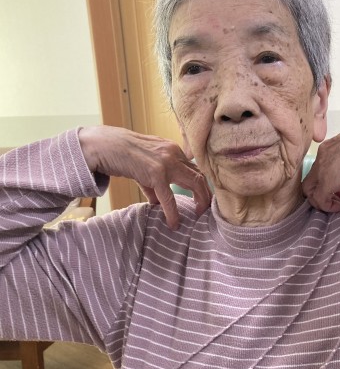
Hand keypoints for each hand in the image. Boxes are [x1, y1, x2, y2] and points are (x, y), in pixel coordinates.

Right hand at [79, 126, 210, 229]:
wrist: (103, 145)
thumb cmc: (121, 154)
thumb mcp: (143, 166)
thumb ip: (153, 183)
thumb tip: (158, 203)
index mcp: (173, 149)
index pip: (194, 168)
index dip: (201, 184)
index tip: (202, 197)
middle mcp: (174, 153)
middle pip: (200, 175)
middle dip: (206, 194)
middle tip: (206, 209)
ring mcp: (166, 163)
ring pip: (194, 183)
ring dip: (200, 200)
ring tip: (198, 215)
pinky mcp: (155, 174)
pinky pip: (168, 198)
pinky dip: (173, 213)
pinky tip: (174, 223)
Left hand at [302, 123, 339, 211]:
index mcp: (331, 147)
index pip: (320, 166)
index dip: (327, 179)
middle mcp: (322, 157)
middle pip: (310, 178)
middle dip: (320, 190)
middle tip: (338, 196)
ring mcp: (321, 169)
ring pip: (309, 189)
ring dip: (322, 199)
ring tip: (338, 203)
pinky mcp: (325, 182)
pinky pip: (319, 198)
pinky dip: (327, 206)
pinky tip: (339, 207)